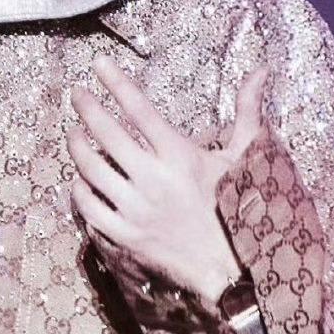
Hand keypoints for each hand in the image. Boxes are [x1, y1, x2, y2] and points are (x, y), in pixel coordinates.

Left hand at [67, 54, 269, 302]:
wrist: (230, 269)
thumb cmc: (236, 207)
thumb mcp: (242, 158)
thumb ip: (246, 112)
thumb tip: (259, 70)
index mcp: (180, 157)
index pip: (139, 110)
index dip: (116, 82)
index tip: (98, 63)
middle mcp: (154, 180)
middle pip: (107, 134)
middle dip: (87, 107)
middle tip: (76, 94)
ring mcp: (137, 210)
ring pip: (91, 169)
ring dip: (77, 146)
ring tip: (74, 133)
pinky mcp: (125, 237)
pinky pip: (89, 208)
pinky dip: (79, 190)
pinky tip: (79, 179)